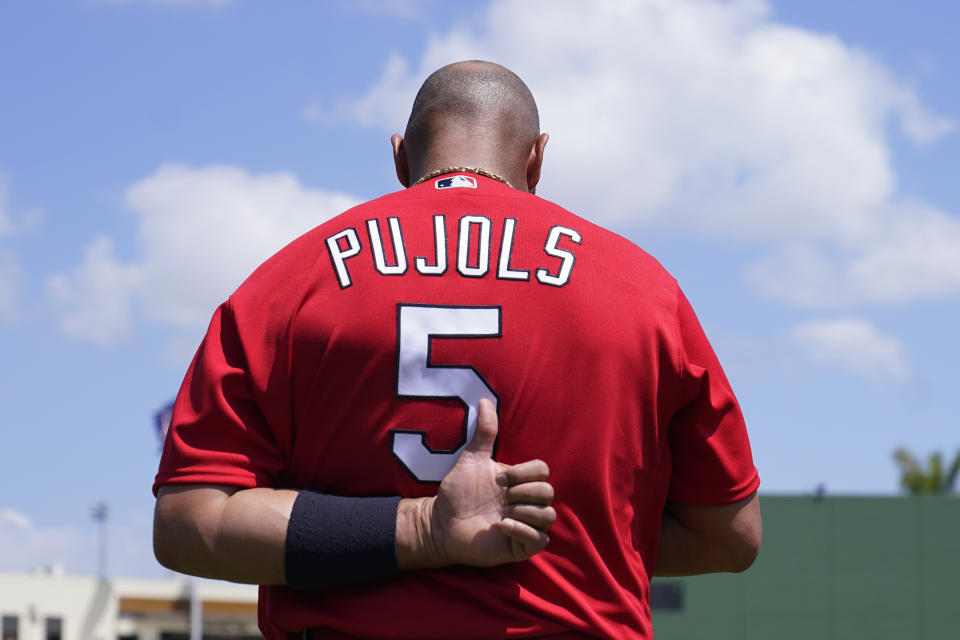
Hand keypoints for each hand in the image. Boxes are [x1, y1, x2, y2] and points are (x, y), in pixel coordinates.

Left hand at [398, 399, 555, 568]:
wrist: (440, 523)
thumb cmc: (457, 493)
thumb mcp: (471, 459)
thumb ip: (483, 432)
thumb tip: (484, 400)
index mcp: (519, 482)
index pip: (542, 470)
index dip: (524, 473)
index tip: (497, 478)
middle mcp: (526, 503)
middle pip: (549, 492)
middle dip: (524, 492)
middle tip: (500, 496)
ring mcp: (524, 525)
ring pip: (548, 516)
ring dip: (525, 512)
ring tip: (501, 513)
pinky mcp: (519, 546)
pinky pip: (539, 540)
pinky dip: (524, 531)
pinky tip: (502, 526)